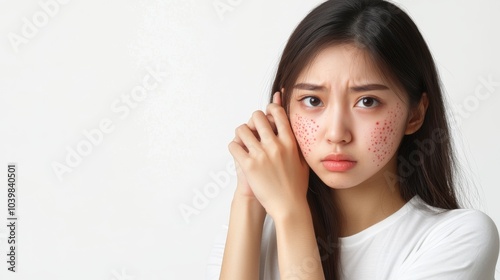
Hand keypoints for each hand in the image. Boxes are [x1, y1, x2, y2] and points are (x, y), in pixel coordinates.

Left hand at [228, 91, 309, 218]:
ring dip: (241, 133)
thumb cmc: (296, 186)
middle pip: (257, 117)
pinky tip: (239, 153)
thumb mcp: (303, 161)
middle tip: (253, 129)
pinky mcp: (249, 165)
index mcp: (290, 142)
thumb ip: (297, 144)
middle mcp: (275, 145)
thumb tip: (292, 130)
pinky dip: (234, 147)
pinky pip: (234, 146)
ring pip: (242, 129)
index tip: (267, 113)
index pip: (277, 113)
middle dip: (253, 120)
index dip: (270, 108)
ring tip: (244, 142)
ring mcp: (261, 155)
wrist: (288, 206)